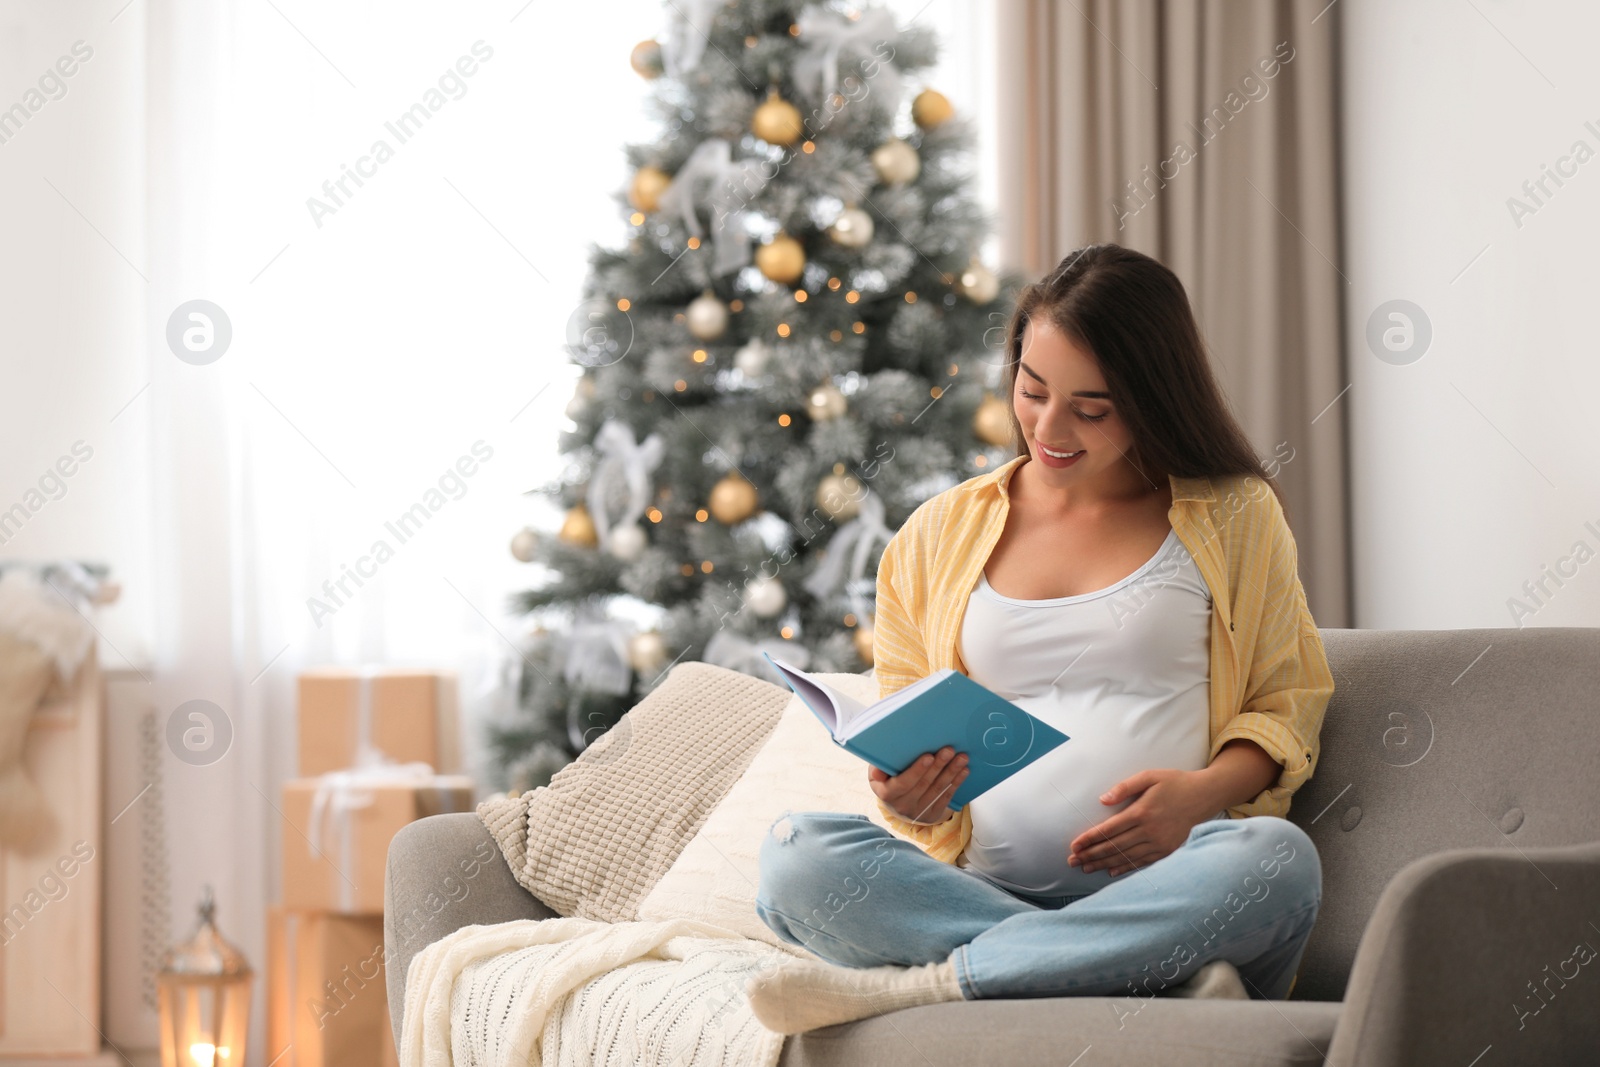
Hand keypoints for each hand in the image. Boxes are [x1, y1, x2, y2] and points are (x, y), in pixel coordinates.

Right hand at [868, 746, 969, 824]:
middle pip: (924, 784)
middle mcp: (902, 806)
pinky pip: (946, 798)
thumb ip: (878, 768)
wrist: (897, 802)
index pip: (903, 783)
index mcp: (887, 794)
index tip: (928, 756)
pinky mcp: (932, 815)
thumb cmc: (887, 779)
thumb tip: (877, 771)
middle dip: (938, 766)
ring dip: (951, 773)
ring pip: (937, 790)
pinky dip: (956, 783)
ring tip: (962, 757)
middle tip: (949, 750)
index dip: (916, 770)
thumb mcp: (877, 773)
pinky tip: (964, 771)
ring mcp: (918, 812)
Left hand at [1068, 769, 1219, 875]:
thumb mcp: (1149, 776)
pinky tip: (1111, 872)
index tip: (1074, 845)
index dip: (1089, 839)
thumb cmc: (1174, 783)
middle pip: (1114, 846)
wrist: (1204, 796)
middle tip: (1072, 861)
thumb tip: (1102, 800)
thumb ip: (1124, 787)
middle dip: (1091, 855)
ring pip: (1126, 857)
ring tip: (1085, 868)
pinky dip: (1125, 868)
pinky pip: (1142, 863)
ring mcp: (1159, 843)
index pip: (1109, 829)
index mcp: (1141, 812)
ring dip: (1104, 864)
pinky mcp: (1168, 851)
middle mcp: (1149, 831)